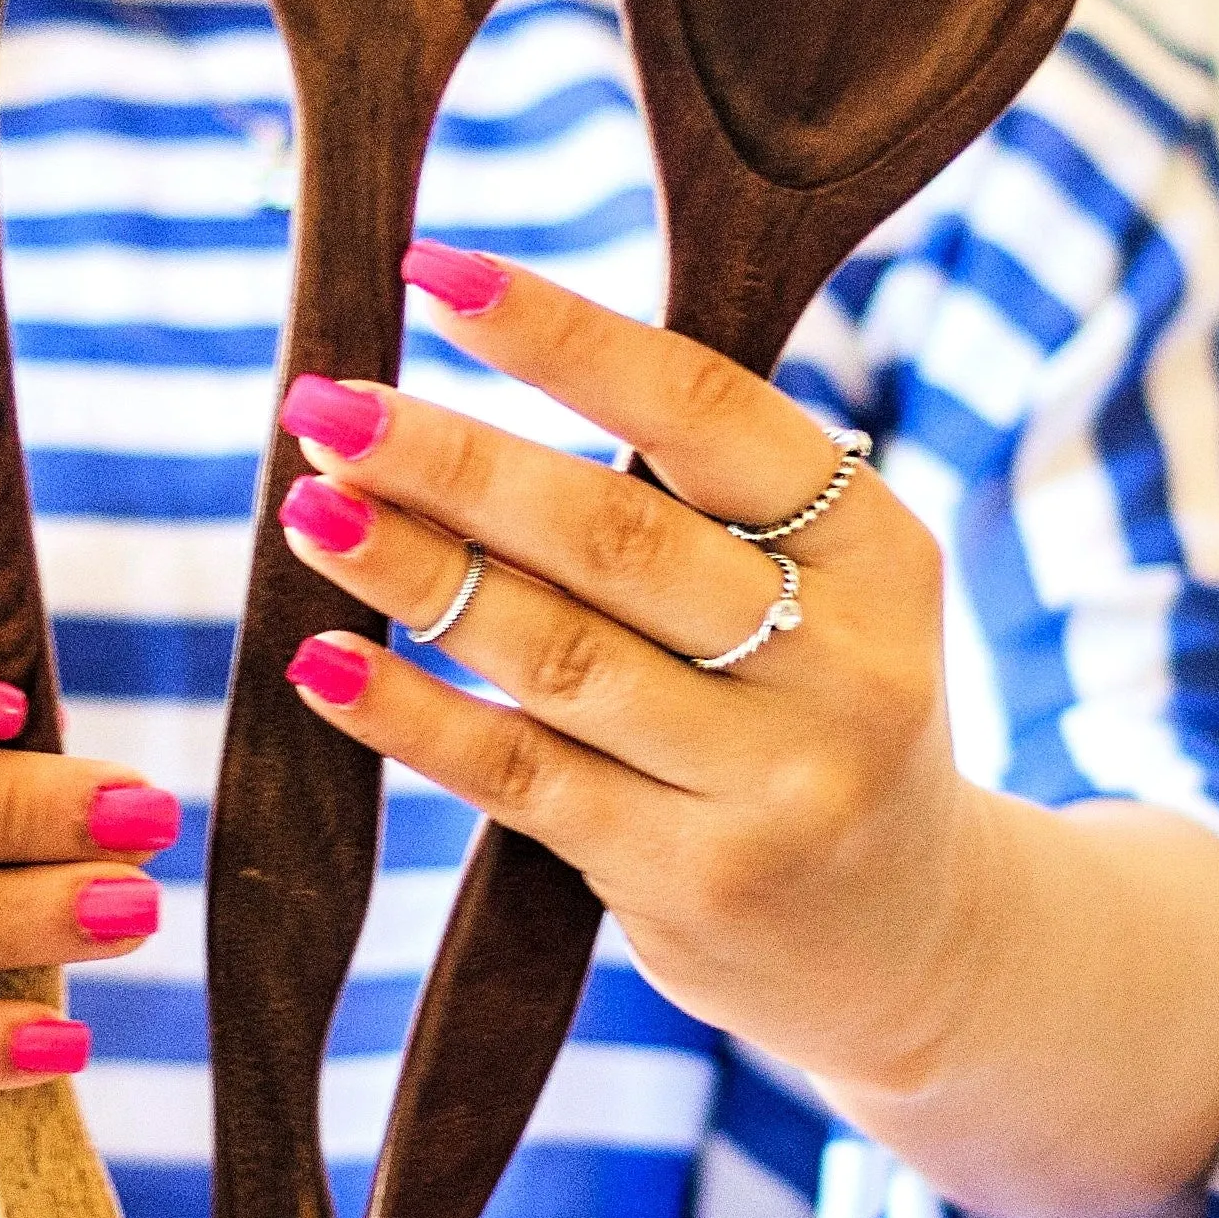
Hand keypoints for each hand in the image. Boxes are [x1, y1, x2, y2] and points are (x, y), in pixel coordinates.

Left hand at [270, 248, 980, 1096]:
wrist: (910, 940)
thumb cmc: (812, 713)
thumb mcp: (819, 592)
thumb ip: (690, 504)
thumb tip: (451, 401)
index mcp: (876, 548)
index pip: (705, 413)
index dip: (563, 337)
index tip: (433, 277)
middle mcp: (843, 664)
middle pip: (612, 536)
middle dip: (451, 462)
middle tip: (324, 404)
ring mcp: (773, 784)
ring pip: (555, 653)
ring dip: (411, 574)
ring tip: (309, 510)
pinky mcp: (692, 879)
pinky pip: (518, 777)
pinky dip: (410, 713)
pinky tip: (322, 662)